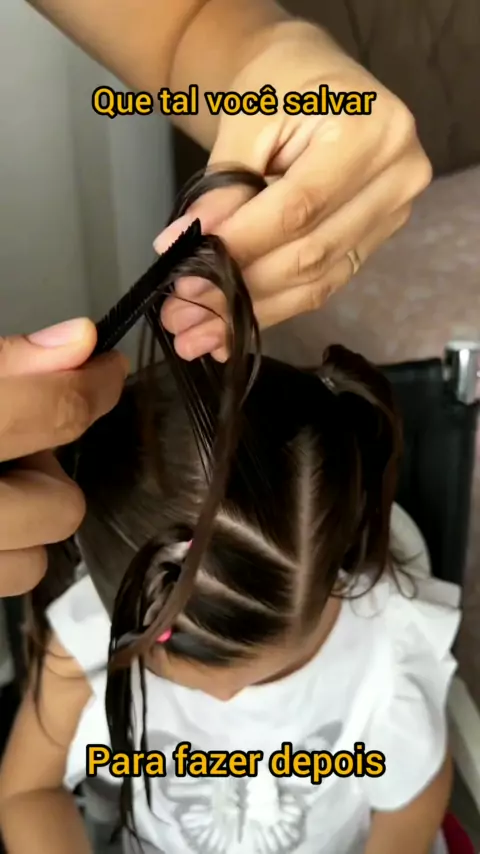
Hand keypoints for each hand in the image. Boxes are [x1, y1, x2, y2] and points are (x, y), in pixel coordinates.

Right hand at [0, 319, 126, 595]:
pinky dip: (6, 552)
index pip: (52, 411)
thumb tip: (83, 342)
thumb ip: (6, 363)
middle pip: (61, 508)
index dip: (94, 385)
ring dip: (23, 522)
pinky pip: (12, 580)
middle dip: (45, 473)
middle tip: (9, 447)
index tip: (107, 370)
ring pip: (36, 562)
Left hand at [155, 21, 431, 360]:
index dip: (240, 240)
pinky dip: (273, 308)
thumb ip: (224, 183)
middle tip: (181, 310)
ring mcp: (392, 216)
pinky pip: (322, 285)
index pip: (299, 206)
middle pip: (311, 252)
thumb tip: (192, 243)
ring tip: (196, 332)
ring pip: (317, 281)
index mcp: (371, 131)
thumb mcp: (247, 118)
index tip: (183, 259)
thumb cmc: (281, 84)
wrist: (313, 80)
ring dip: (251, 311)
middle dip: (239, 287)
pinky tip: (229, 328)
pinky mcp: (374, 242)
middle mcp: (397, 179)